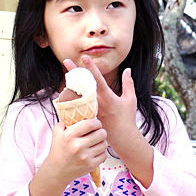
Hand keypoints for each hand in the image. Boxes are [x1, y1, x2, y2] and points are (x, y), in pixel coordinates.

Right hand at [42, 116, 108, 188]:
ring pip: (104, 144)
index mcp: (69, 136)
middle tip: (98, 133)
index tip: (96, 124)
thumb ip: (66, 121)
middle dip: (101, 131)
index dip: (96, 122)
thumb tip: (78, 112)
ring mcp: (85, 157)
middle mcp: (77, 146)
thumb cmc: (58, 150)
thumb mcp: (57, 132)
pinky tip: (95, 151)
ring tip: (96, 142)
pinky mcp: (90, 165)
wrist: (57, 171)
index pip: (90, 124)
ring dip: (102, 142)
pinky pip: (104, 155)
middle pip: (101, 133)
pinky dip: (101, 152)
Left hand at [66, 57, 153, 183]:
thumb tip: (128, 69)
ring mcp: (90, 110)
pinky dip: (71, 99)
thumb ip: (128, 83)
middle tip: (66, 60)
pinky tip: (65, 92)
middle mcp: (97, 102)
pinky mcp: (87, 117)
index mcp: (107, 96)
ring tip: (64, 74)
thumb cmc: (127, 118)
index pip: (97, 78)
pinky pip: (77, 106)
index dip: (91, 67)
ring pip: (78, 94)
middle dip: (75, 72)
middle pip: (83, 84)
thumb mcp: (130, 100)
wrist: (122, 137)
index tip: (84, 57)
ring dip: (71, 84)